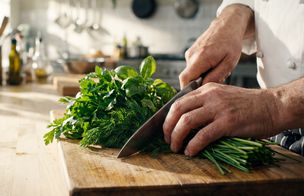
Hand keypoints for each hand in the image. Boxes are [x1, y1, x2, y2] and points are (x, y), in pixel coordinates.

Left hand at [163, 83, 279, 155]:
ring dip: (177, 137)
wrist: (273, 106)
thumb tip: (187, 122)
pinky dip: (193, 145)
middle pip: (178, 110)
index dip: (168, 118)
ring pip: (186, 121)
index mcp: (207, 89)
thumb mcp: (222, 96)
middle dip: (168, 127)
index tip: (167, 130)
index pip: (178, 102)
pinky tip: (191, 152)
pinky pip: (203, 135)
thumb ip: (205, 104)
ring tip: (176, 148)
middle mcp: (210, 96)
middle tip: (167, 140)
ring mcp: (218, 108)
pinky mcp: (228, 122)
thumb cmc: (248, 105)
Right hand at [180, 5, 252, 87]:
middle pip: (187, 78)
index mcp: (200, 58)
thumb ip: (215, 77)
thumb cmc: (230, 42)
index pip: (185, 79)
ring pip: (191, 72)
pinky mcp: (190, 53)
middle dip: (198, 83)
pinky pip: (192, 67)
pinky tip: (212, 65)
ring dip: (201, 76)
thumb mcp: (229, 63)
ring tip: (215, 69)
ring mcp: (189, 53)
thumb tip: (203, 87)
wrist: (227, 25)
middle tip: (213, 80)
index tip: (196, 94)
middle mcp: (191, 55)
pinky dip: (201, 70)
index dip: (187, 90)